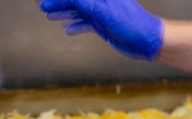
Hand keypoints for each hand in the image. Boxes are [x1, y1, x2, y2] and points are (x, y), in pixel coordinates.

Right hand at [39, 0, 162, 60]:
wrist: (149, 41)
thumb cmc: (134, 24)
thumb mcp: (107, 13)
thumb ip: (88, 5)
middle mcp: (102, 3)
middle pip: (76, 1)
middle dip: (59, 3)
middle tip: (42, 5)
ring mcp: (102, 14)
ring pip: (79, 12)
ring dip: (64, 13)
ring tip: (49, 15)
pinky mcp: (104, 26)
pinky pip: (86, 24)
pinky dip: (76, 26)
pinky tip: (68, 30)